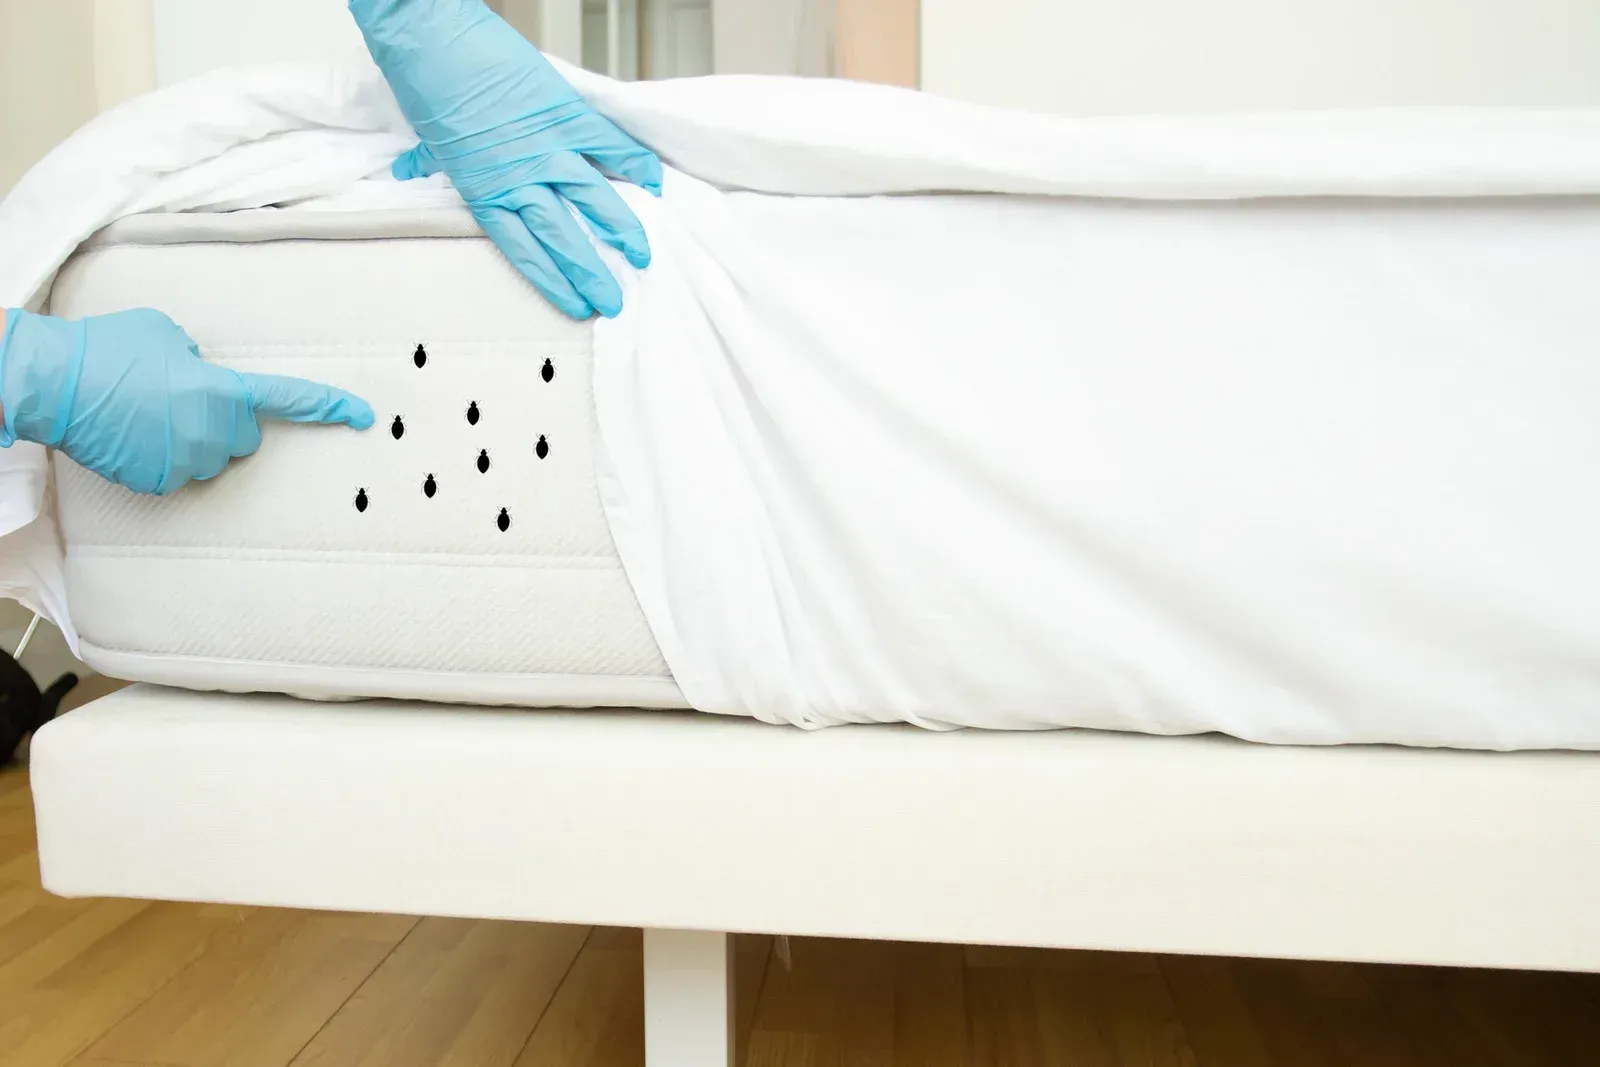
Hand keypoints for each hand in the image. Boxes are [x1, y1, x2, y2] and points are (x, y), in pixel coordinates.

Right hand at [0, 308, 373, 494]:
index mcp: (223, 390)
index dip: (329, 407)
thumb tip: (201, 370)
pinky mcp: (161, 482)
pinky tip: (132, 436)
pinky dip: (159, 459)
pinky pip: (176, 473)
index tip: (363, 416)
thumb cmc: (108, 350)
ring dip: (188, 440)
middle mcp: (214, 430)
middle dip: (222, 422)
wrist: (56, 383)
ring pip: (207, 457)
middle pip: (242, 436)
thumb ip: (199, 357)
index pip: (289, 399)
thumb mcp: (166, 334)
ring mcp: (188, 461)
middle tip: (178, 402)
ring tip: (145, 416)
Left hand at [350, 0, 662, 318]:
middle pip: (564, 240)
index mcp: (486, 193)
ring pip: (594, 202)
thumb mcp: (428, 138)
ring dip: (623, 231)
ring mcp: (548, 148)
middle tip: (614, 301)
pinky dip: (635, 165)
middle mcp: (521, 179)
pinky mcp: (568, 114)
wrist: (434, 38)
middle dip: (592, 275)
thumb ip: (430, 164)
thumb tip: (409, 172)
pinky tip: (653, 186)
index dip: (554, 283)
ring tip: (642, 257)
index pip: (525, 252)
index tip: (576, 306)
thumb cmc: (428, 86)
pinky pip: (611, 147)